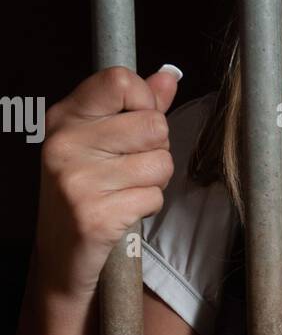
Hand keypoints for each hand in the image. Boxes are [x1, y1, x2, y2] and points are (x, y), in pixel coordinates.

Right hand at [35, 65, 180, 300]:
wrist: (60, 258)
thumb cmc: (85, 194)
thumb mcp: (100, 143)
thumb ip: (137, 107)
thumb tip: (168, 76)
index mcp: (64, 118)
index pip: (120, 80)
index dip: (146, 103)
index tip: (138, 125)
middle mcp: (64, 144)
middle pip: (153, 124)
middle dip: (157, 149)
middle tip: (131, 169)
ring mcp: (77, 180)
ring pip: (161, 162)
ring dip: (155, 181)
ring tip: (126, 191)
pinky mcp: (95, 215)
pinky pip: (154, 196)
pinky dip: (148, 206)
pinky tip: (123, 211)